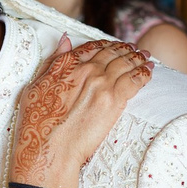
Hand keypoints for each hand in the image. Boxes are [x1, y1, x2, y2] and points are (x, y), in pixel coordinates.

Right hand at [10, 41, 152, 187]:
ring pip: (126, 63)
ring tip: (146, 57)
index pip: (93, 47)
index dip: (106, 44)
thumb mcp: (37, 84)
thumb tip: (65, 40)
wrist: (49, 148)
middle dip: (126, 49)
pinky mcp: (114, 99)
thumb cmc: (37, 123)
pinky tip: (150, 71)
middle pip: (112, 53)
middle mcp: (86, 69)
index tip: (114, 46)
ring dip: (138, 58)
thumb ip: (54, 60)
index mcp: (67, 64)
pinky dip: (144, 73)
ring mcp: (102, 82)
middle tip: (135, 49)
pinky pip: (135, 79)